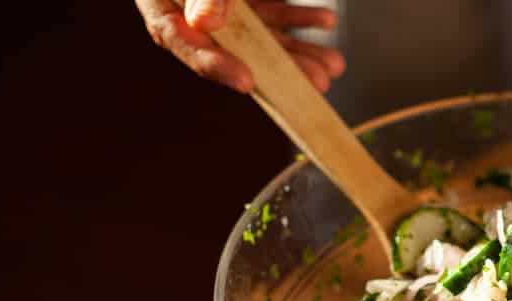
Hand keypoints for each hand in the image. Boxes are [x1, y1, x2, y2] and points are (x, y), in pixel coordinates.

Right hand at [136, 0, 344, 92]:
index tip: (246, 81)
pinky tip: (326, 21)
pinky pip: (277, 12)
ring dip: (299, 52)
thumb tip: (207, 24)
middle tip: (313, 81)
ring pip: (262, 37)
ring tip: (332, 65)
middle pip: (232, 48)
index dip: (212, 64)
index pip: (179, 39)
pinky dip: (303, 18)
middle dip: (278, 68)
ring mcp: (226, 7)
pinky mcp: (251, 0)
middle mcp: (193, 10)